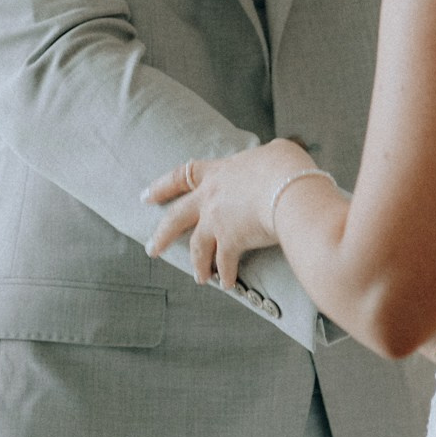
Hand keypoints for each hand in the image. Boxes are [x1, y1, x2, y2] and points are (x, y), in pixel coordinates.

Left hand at [143, 139, 309, 288]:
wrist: (289, 190)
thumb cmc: (286, 167)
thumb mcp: (275, 153)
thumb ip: (267, 158)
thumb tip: (275, 158)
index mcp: (218, 173)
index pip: (183, 175)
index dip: (163, 186)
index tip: (146, 196)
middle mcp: (211, 198)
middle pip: (177, 218)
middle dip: (163, 235)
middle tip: (152, 249)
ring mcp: (217, 222)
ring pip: (198, 248)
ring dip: (197, 265)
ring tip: (199, 278)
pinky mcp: (230, 243)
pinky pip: (224, 264)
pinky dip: (225, 275)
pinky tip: (226, 283)